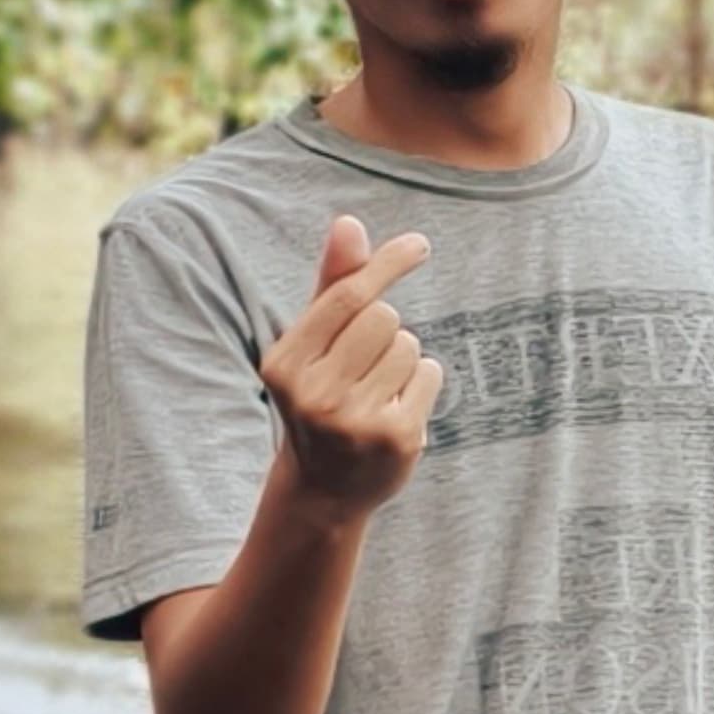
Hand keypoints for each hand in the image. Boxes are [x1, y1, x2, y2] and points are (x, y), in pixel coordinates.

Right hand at [263, 213, 440, 524]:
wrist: (325, 489)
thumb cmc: (321, 397)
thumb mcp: (314, 344)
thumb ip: (332, 284)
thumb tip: (349, 223)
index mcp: (283, 363)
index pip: (347, 296)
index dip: (387, 265)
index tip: (420, 245)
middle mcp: (313, 394)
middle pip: (383, 318)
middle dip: (385, 331)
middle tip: (363, 368)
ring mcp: (354, 420)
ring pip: (409, 345)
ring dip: (402, 360)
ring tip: (376, 392)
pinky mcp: (395, 438)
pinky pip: (429, 373)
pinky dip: (421, 383)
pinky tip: (396, 410)